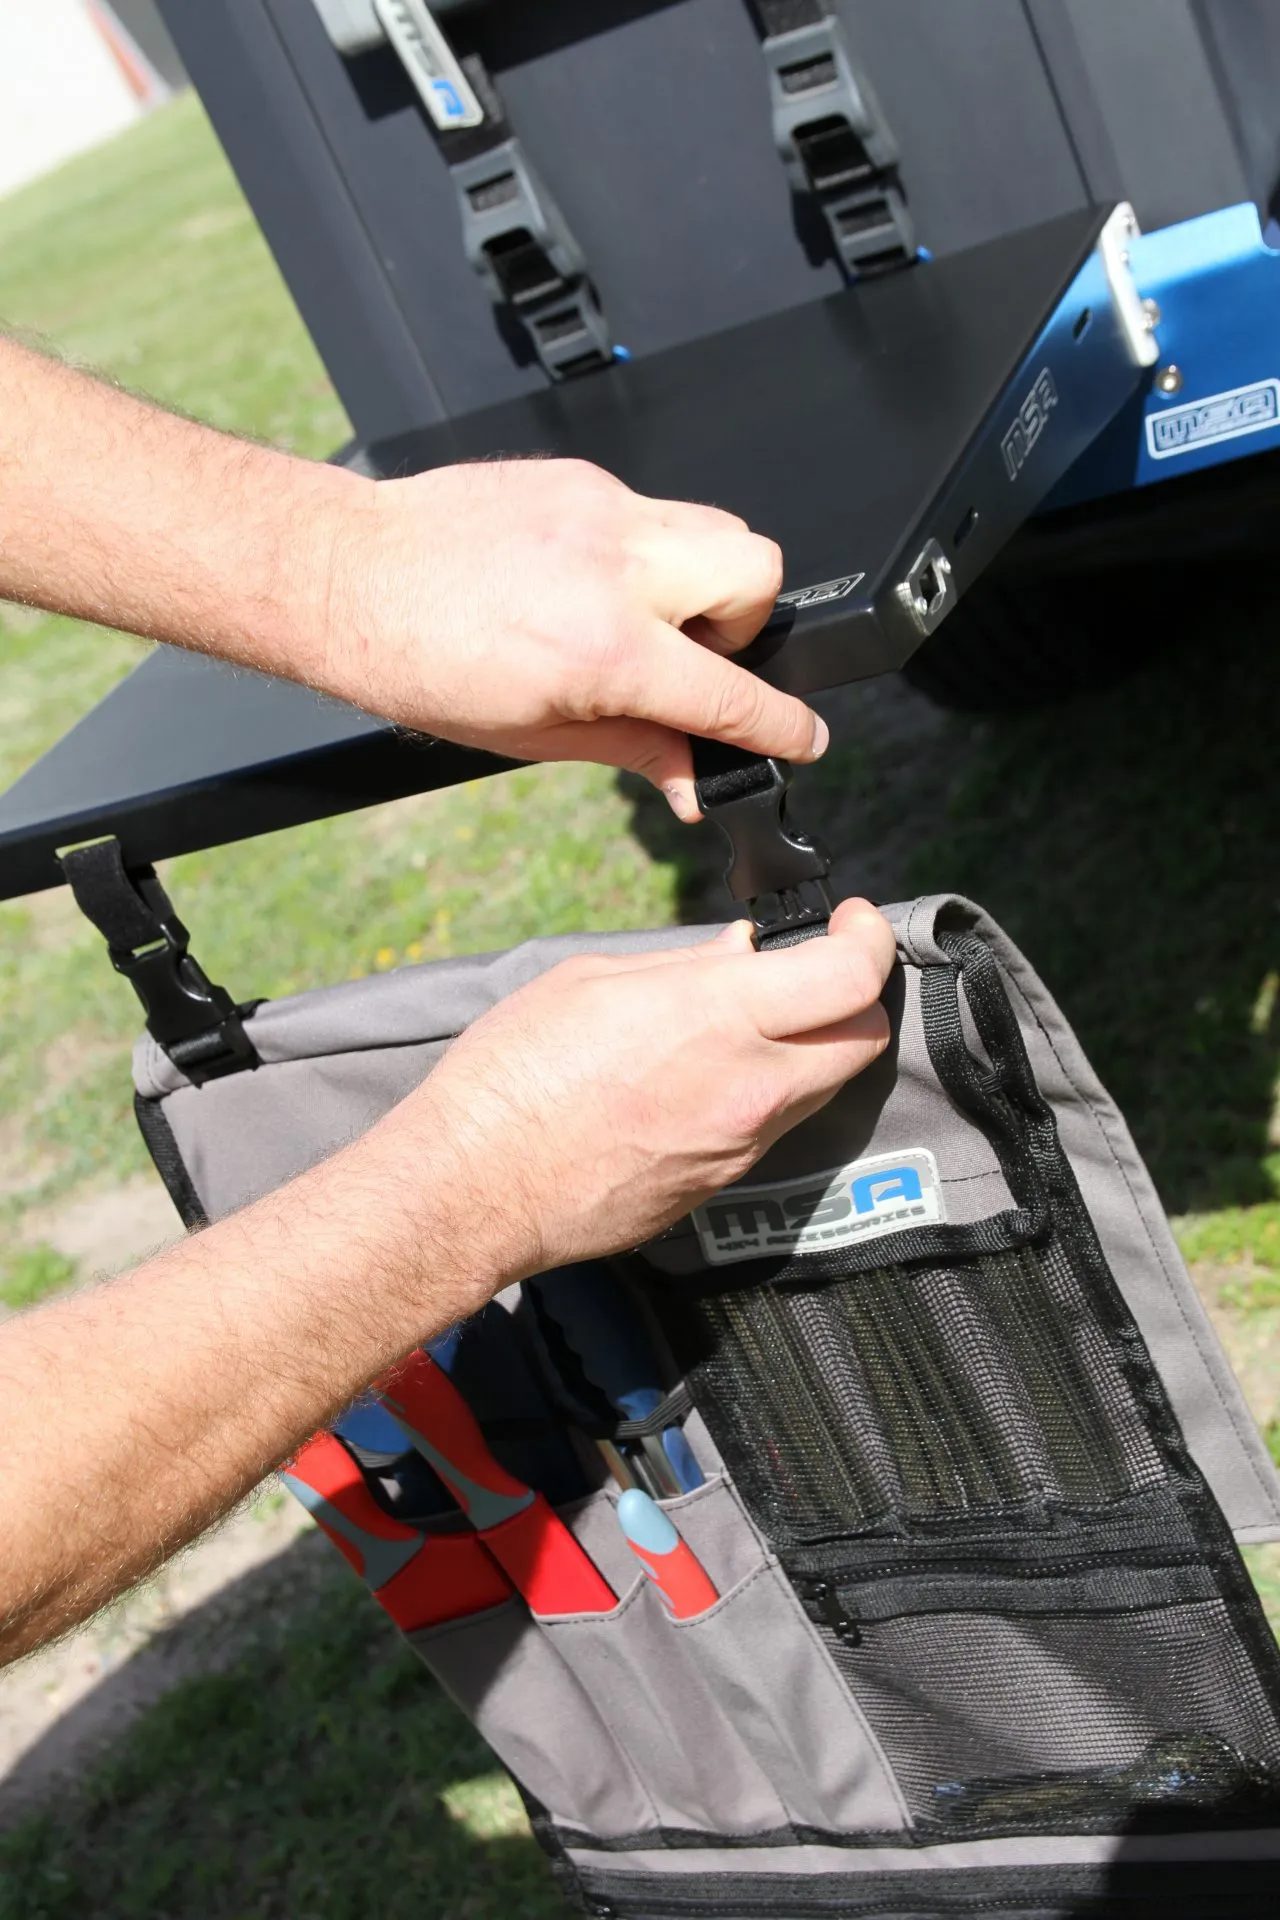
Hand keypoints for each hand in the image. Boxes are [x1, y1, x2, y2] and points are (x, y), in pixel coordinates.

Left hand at [324, 458, 825, 817]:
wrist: (349, 577)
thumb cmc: (419, 661)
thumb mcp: (535, 735)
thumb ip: (635, 752)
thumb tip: (694, 782)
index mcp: (606, 651)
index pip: (731, 694)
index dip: (782, 726)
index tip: (802, 737)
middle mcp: (617, 569)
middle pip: (760, 573)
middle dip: (746, 625)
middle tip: (691, 657)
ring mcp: (602, 511)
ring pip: (718, 527)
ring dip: (703, 580)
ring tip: (642, 618)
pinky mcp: (579, 478)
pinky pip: (652, 512)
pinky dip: (643, 552)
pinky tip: (585, 580)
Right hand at [384, 899, 895, 1298]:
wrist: (475, 1188)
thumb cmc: (513, 1074)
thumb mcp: (592, 982)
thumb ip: (683, 967)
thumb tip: (739, 955)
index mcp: (718, 1016)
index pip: (850, 976)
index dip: (867, 938)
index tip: (852, 922)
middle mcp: (748, 1087)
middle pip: (863, 1037)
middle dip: (853, 995)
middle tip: (815, 971)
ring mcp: (740, 1146)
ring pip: (825, 1086)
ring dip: (812, 1047)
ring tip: (756, 1022)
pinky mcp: (720, 1186)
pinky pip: (773, 1129)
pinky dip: (766, 1093)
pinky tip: (709, 1076)